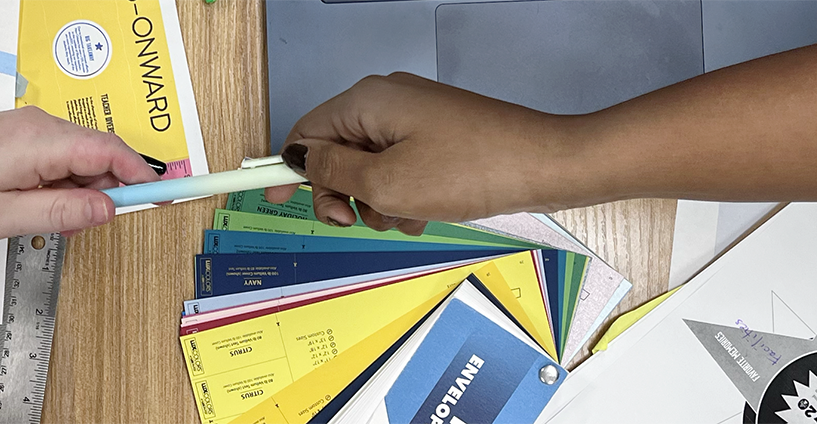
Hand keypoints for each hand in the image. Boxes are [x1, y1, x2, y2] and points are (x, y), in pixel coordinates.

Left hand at [0, 107, 160, 244]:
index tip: (165, 196)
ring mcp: (25, 128)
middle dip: (104, 191)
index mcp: (40, 141)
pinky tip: (33, 208)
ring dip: (76, 191)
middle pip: (97, 154)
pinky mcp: (13, 136)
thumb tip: (107, 210)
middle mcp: (37, 126)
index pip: (110, 152)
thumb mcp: (6, 218)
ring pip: (75, 158)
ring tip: (44, 222)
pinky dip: (57, 183)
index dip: (142, 176)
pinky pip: (53, 156)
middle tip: (86, 228)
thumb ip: (62, 213)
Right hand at [263, 73, 617, 233]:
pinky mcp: (437, 135)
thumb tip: (305, 163)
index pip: (304, 132)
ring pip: (369, 167)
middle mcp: (387, 100)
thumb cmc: (474, 169)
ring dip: (378, 200)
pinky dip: (403, 195)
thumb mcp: (387, 184)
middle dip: (342, 193)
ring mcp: (414, 117)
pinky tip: (425, 212)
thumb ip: (335, 174)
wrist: (545, 166)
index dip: (285, 169)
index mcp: (367, 102)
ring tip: (407, 215)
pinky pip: (399, 167)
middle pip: (335, 152)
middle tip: (356, 220)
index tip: (271, 198)